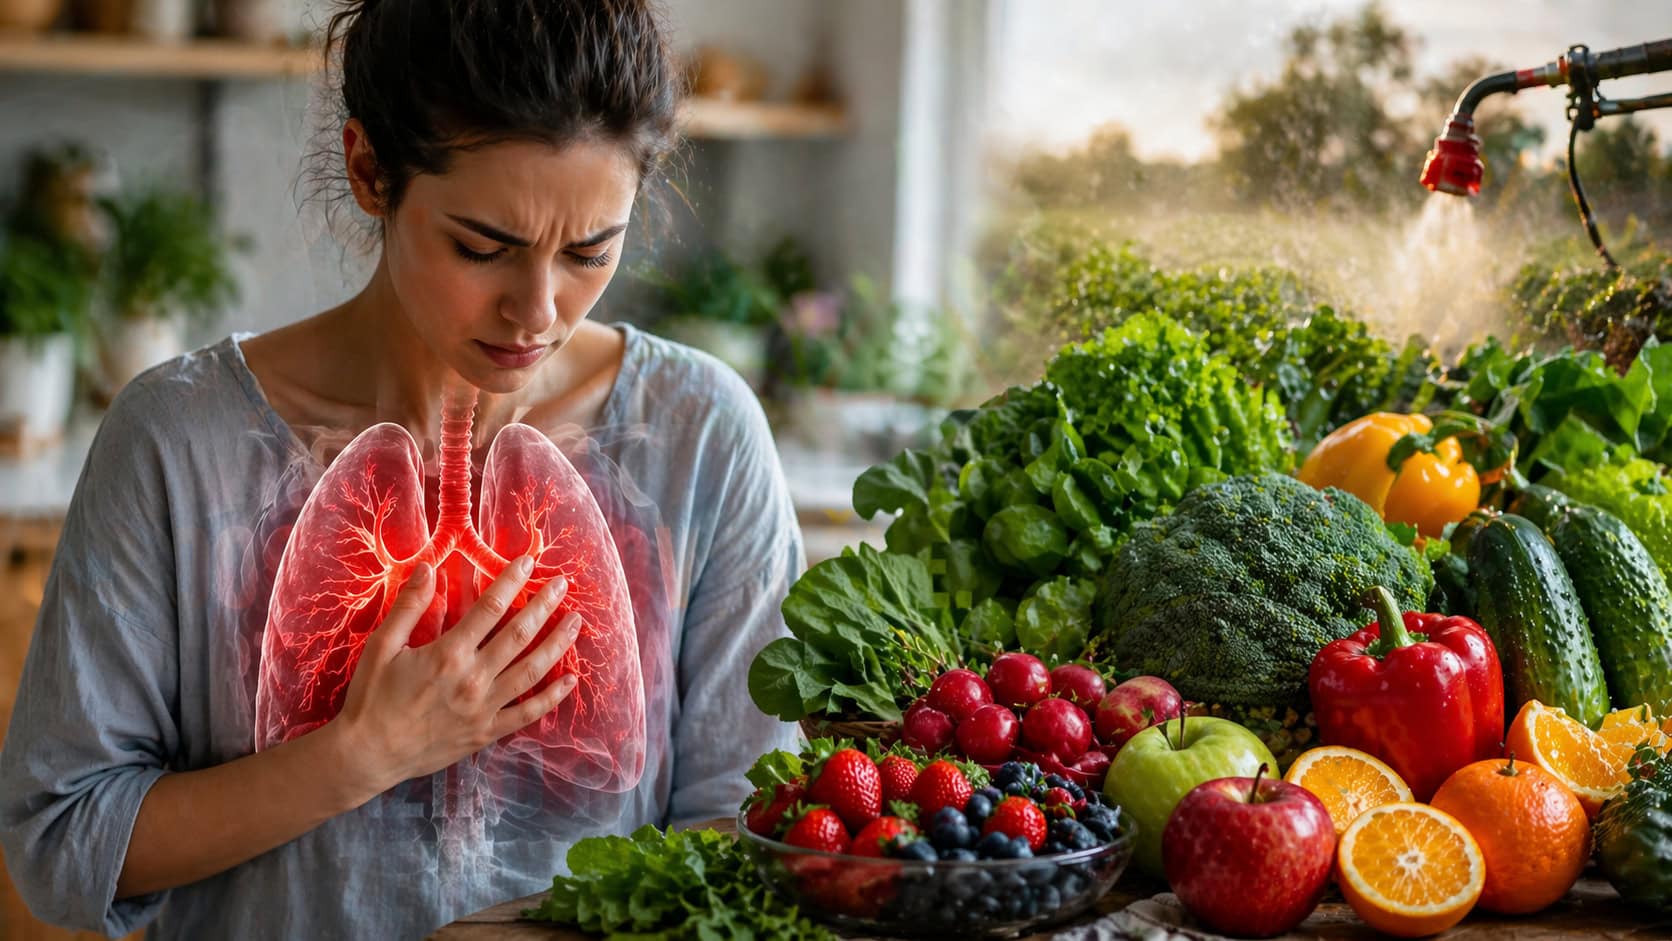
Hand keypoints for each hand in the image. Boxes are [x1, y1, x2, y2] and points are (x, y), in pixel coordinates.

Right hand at [328, 556, 582, 797]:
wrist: (368, 755)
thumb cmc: (371, 698)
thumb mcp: (382, 647)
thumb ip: (408, 607)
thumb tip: (428, 567)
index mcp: (449, 654)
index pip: (490, 608)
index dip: (512, 581)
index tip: (528, 561)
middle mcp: (473, 678)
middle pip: (520, 634)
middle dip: (544, 605)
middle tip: (562, 584)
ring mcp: (484, 707)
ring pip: (532, 671)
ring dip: (557, 643)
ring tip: (576, 622)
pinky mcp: (487, 733)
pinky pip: (528, 714)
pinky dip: (552, 697)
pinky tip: (571, 680)